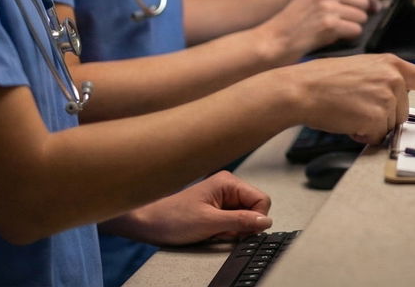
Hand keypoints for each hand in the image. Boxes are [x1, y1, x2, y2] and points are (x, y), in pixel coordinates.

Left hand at [113, 171, 271, 245]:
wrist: (149, 224)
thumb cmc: (172, 218)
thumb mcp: (210, 222)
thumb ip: (241, 221)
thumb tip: (265, 222)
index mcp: (228, 182)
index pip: (261, 200)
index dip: (256, 218)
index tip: (243, 231)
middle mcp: (228, 188)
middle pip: (254, 209)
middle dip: (242, 226)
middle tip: (222, 231)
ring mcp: (222, 199)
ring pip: (244, 219)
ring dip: (232, 230)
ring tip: (213, 231)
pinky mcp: (217, 210)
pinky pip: (233, 224)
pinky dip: (225, 232)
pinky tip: (211, 232)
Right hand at [261, 0, 380, 57]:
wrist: (273, 40)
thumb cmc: (294, 23)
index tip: (374, 7)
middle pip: (364, 1)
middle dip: (362, 15)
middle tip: (350, 24)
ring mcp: (327, 6)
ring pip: (362, 16)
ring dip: (354, 27)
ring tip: (336, 31)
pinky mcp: (328, 24)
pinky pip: (355, 30)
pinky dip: (349, 37)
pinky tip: (333, 38)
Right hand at [287, 54, 414, 143]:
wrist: (303, 88)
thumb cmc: (326, 82)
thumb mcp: (363, 72)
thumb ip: (385, 84)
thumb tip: (397, 109)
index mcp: (392, 65)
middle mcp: (394, 79)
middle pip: (403, 112)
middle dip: (383, 117)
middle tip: (356, 107)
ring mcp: (387, 96)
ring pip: (390, 125)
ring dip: (371, 126)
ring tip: (349, 111)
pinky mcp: (377, 114)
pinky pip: (377, 135)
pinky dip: (362, 134)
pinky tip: (347, 120)